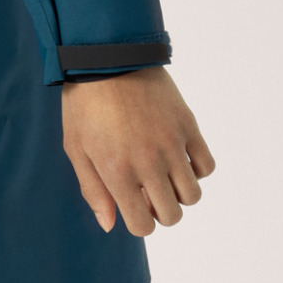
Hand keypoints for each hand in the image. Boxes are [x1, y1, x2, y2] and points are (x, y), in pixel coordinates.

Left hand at [61, 66, 214, 235]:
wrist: (106, 56)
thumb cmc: (84, 102)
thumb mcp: (76, 147)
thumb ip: (93, 190)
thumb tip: (110, 225)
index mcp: (117, 172)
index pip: (143, 226)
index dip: (139, 222)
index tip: (133, 203)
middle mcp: (148, 163)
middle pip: (172, 215)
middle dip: (160, 211)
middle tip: (148, 190)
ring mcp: (171, 144)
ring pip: (193, 195)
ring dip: (179, 193)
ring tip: (164, 173)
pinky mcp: (187, 125)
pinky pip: (206, 165)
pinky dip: (196, 169)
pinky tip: (179, 157)